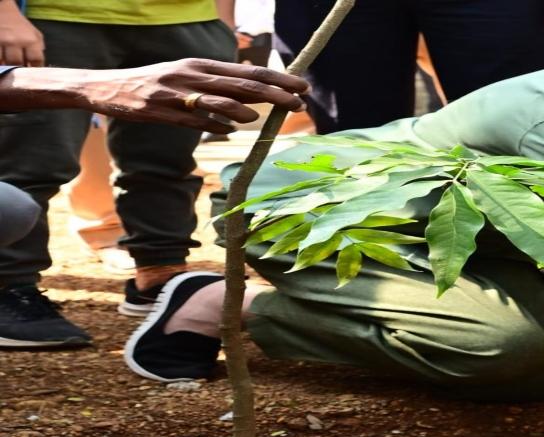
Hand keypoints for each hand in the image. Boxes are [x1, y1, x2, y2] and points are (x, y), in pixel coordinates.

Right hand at [0, 2, 43, 66]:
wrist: (4, 11)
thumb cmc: (21, 27)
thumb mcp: (35, 35)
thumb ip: (38, 51)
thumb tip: (38, 68)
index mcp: (31, 40)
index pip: (35, 61)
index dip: (34, 69)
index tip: (33, 73)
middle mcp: (15, 40)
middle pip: (16, 63)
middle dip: (18, 69)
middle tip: (19, 71)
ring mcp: (1, 40)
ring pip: (2, 61)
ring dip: (5, 66)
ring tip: (8, 66)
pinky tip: (2, 60)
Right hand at [77, 58, 309, 133]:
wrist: (107, 87)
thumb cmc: (156, 85)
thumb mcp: (189, 77)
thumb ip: (220, 88)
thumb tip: (256, 101)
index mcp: (202, 65)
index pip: (248, 71)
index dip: (278, 79)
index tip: (303, 86)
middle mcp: (192, 75)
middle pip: (241, 84)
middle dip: (273, 92)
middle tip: (299, 100)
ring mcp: (176, 93)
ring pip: (217, 99)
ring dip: (243, 107)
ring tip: (263, 116)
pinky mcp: (160, 111)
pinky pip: (191, 119)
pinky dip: (211, 124)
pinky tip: (227, 129)